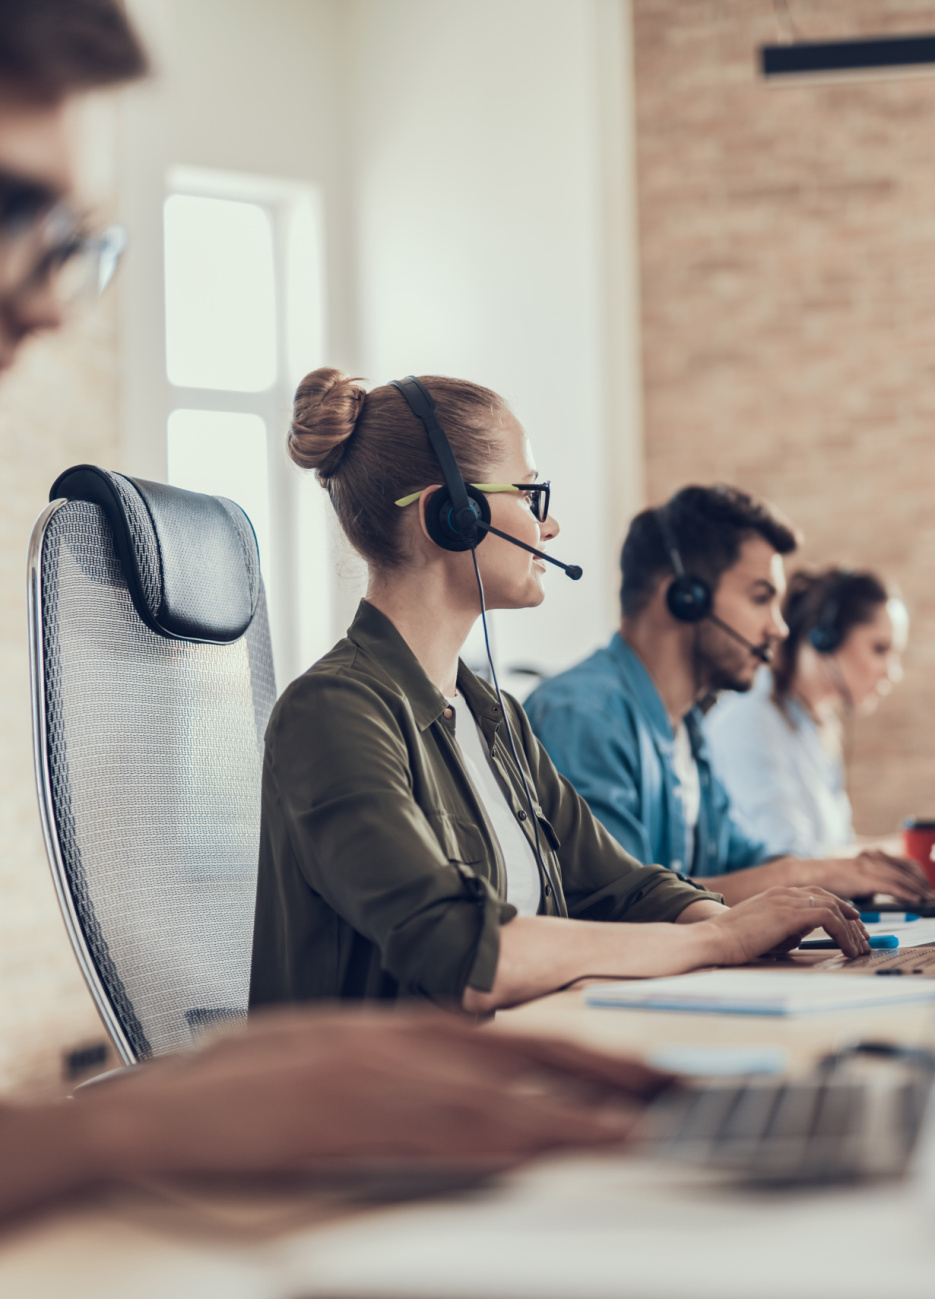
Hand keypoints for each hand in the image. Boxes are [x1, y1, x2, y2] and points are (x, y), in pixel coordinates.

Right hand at [72, 1008, 672, 1180]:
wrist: (163, 1109)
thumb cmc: (244, 1083)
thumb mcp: (329, 1050)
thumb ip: (397, 1057)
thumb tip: (456, 1070)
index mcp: (396, 1028)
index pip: (512, 1040)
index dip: (580, 1056)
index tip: (637, 1073)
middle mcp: (398, 1047)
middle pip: (521, 1061)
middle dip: (601, 1079)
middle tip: (668, 1093)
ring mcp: (375, 1086)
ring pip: (494, 1102)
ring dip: (569, 1119)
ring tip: (635, 1131)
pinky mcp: (348, 1128)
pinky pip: (439, 1142)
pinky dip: (499, 1150)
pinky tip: (540, 1157)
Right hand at [701, 886, 870, 965]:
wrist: (715, 939)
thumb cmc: (734, 940)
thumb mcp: (765, 930)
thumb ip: (785, 927)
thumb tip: (802, 934)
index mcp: (777, 894)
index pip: (817, 894)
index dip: (839, 908)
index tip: (853, 927)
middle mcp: (785, 892)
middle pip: (830, 898)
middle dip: (852, 918)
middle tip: (864, 938)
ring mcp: (787, 900)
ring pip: (834, 908)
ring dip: (852, 929)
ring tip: (860, 948)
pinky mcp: (790, 913)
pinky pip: (829, 918)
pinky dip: (844, 934)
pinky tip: (848, 949)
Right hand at [813, 851, 934, 904]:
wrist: (807, 874)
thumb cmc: (831, 878)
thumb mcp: (853, 876)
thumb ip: (870, 882)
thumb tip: (882, 897)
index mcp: (870, 856)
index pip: (903, 862)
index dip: (917, 875)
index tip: (926, 886)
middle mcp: (870, 857)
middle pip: (904, 868)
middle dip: (921, 882)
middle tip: (931, 894)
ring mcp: (866, 866)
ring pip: (900, 876)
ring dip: (917, 888)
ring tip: (927, 898)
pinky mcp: (862, 878)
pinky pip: (889, 885)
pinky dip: (905, 892)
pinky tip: (914, 899)